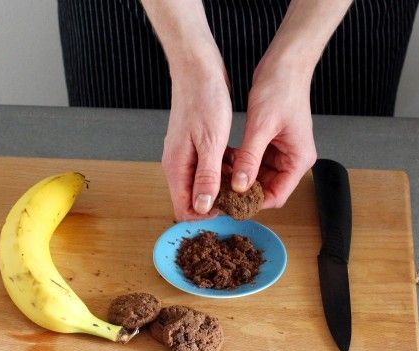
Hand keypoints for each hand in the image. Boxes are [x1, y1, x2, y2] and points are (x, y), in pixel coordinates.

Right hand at [162, 61, 232, 220]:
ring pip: (202, 184)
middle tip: (241, 190)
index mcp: (176, 167)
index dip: (207, 214)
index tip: (230, 205)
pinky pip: (207, 168)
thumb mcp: (211, 142)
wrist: (197, 68)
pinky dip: (222, 168)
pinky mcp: (194, 146)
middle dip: (217, 200)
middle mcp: (177, 165)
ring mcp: (185, 155)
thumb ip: (206, 177)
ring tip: (242, 174)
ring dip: (222, 184)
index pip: (185, 209)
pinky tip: (236, 159)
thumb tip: (202, 207)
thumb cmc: (203, 99)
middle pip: (194, 199)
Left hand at [230, 57, 316, 208]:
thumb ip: (250, 158)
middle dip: (244, 191)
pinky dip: (240, 163)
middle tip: (220, 190)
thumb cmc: (281, 88)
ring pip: (258, 176)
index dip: (254, 203)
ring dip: (240, 177)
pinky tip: (224, 159)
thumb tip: (239, 185)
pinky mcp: (271, 143)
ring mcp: (282, 152)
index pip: (277, 196)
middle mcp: (293, 159)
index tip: (231, 203)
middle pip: (267, 188)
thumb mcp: (261, 126)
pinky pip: (254, 162)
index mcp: (298, 160)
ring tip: (220, 175)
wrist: (286, 64)